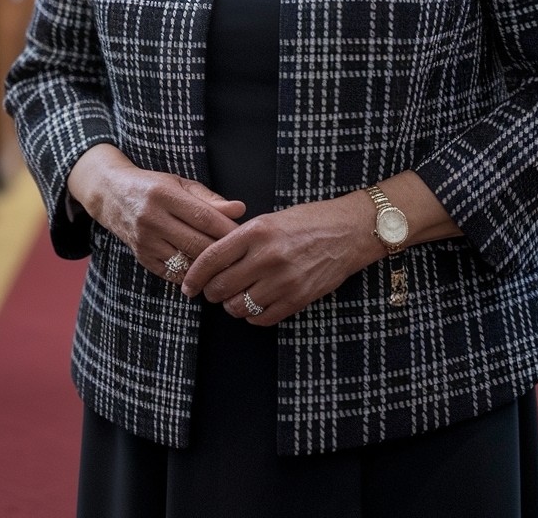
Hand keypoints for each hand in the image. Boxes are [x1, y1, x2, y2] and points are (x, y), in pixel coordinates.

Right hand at [67, 144, 244, 282]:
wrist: (112, 195)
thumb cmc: (154, 187)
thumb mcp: (180, 184)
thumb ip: (210, 199)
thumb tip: (240, 210)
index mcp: (165, 195)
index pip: (204, 217)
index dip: (228, 229)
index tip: (245, 235)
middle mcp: (152, 218)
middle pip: (196, 243)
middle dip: (222, 250)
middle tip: (242, 254)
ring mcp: (145, 241)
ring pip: (186, 262)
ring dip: (209, 266)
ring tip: (228, 265)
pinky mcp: (142, 258)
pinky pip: (173, 273)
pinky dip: (192, 273)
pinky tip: (204, 270)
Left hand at [181, 192, 382, 325]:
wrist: (348, 231)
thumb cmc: (308, 221)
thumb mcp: (270, 219)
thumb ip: (242, 239)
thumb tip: (213, 262)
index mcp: (257, 231)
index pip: (211, 258)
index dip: (194, 276)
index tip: (188, 285)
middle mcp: (267, 256)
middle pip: (221, 287)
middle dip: (212, 293)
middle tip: (213, 291)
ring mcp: (283, 280)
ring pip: (238, 307)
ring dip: (232, 305)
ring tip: (238, 296)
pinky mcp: (297, 298)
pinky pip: (261, 318)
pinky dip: (253, 315)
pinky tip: (256, 304)